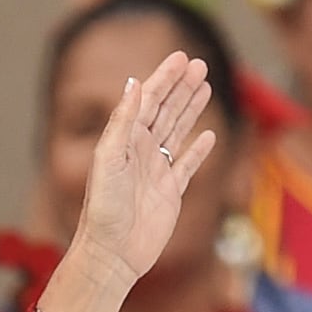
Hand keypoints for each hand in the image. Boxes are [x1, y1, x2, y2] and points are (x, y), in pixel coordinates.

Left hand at [60, 52, 217, 303]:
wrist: (112, 253)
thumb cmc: (103, 209)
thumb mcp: (108, 159)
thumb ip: (122, 123)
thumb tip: (134, 85)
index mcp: (124, 140)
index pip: (148, 100)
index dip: (164, 78)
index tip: (181, 57)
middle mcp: (140, 151)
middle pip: (165, 110)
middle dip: (181, 86)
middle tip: (200, 64)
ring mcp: (156, 171)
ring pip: (177, 131)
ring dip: (191, 108)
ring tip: (206, 86)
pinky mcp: (170, 193)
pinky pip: (186, 165)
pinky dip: (197, 149)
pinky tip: (208, 135)